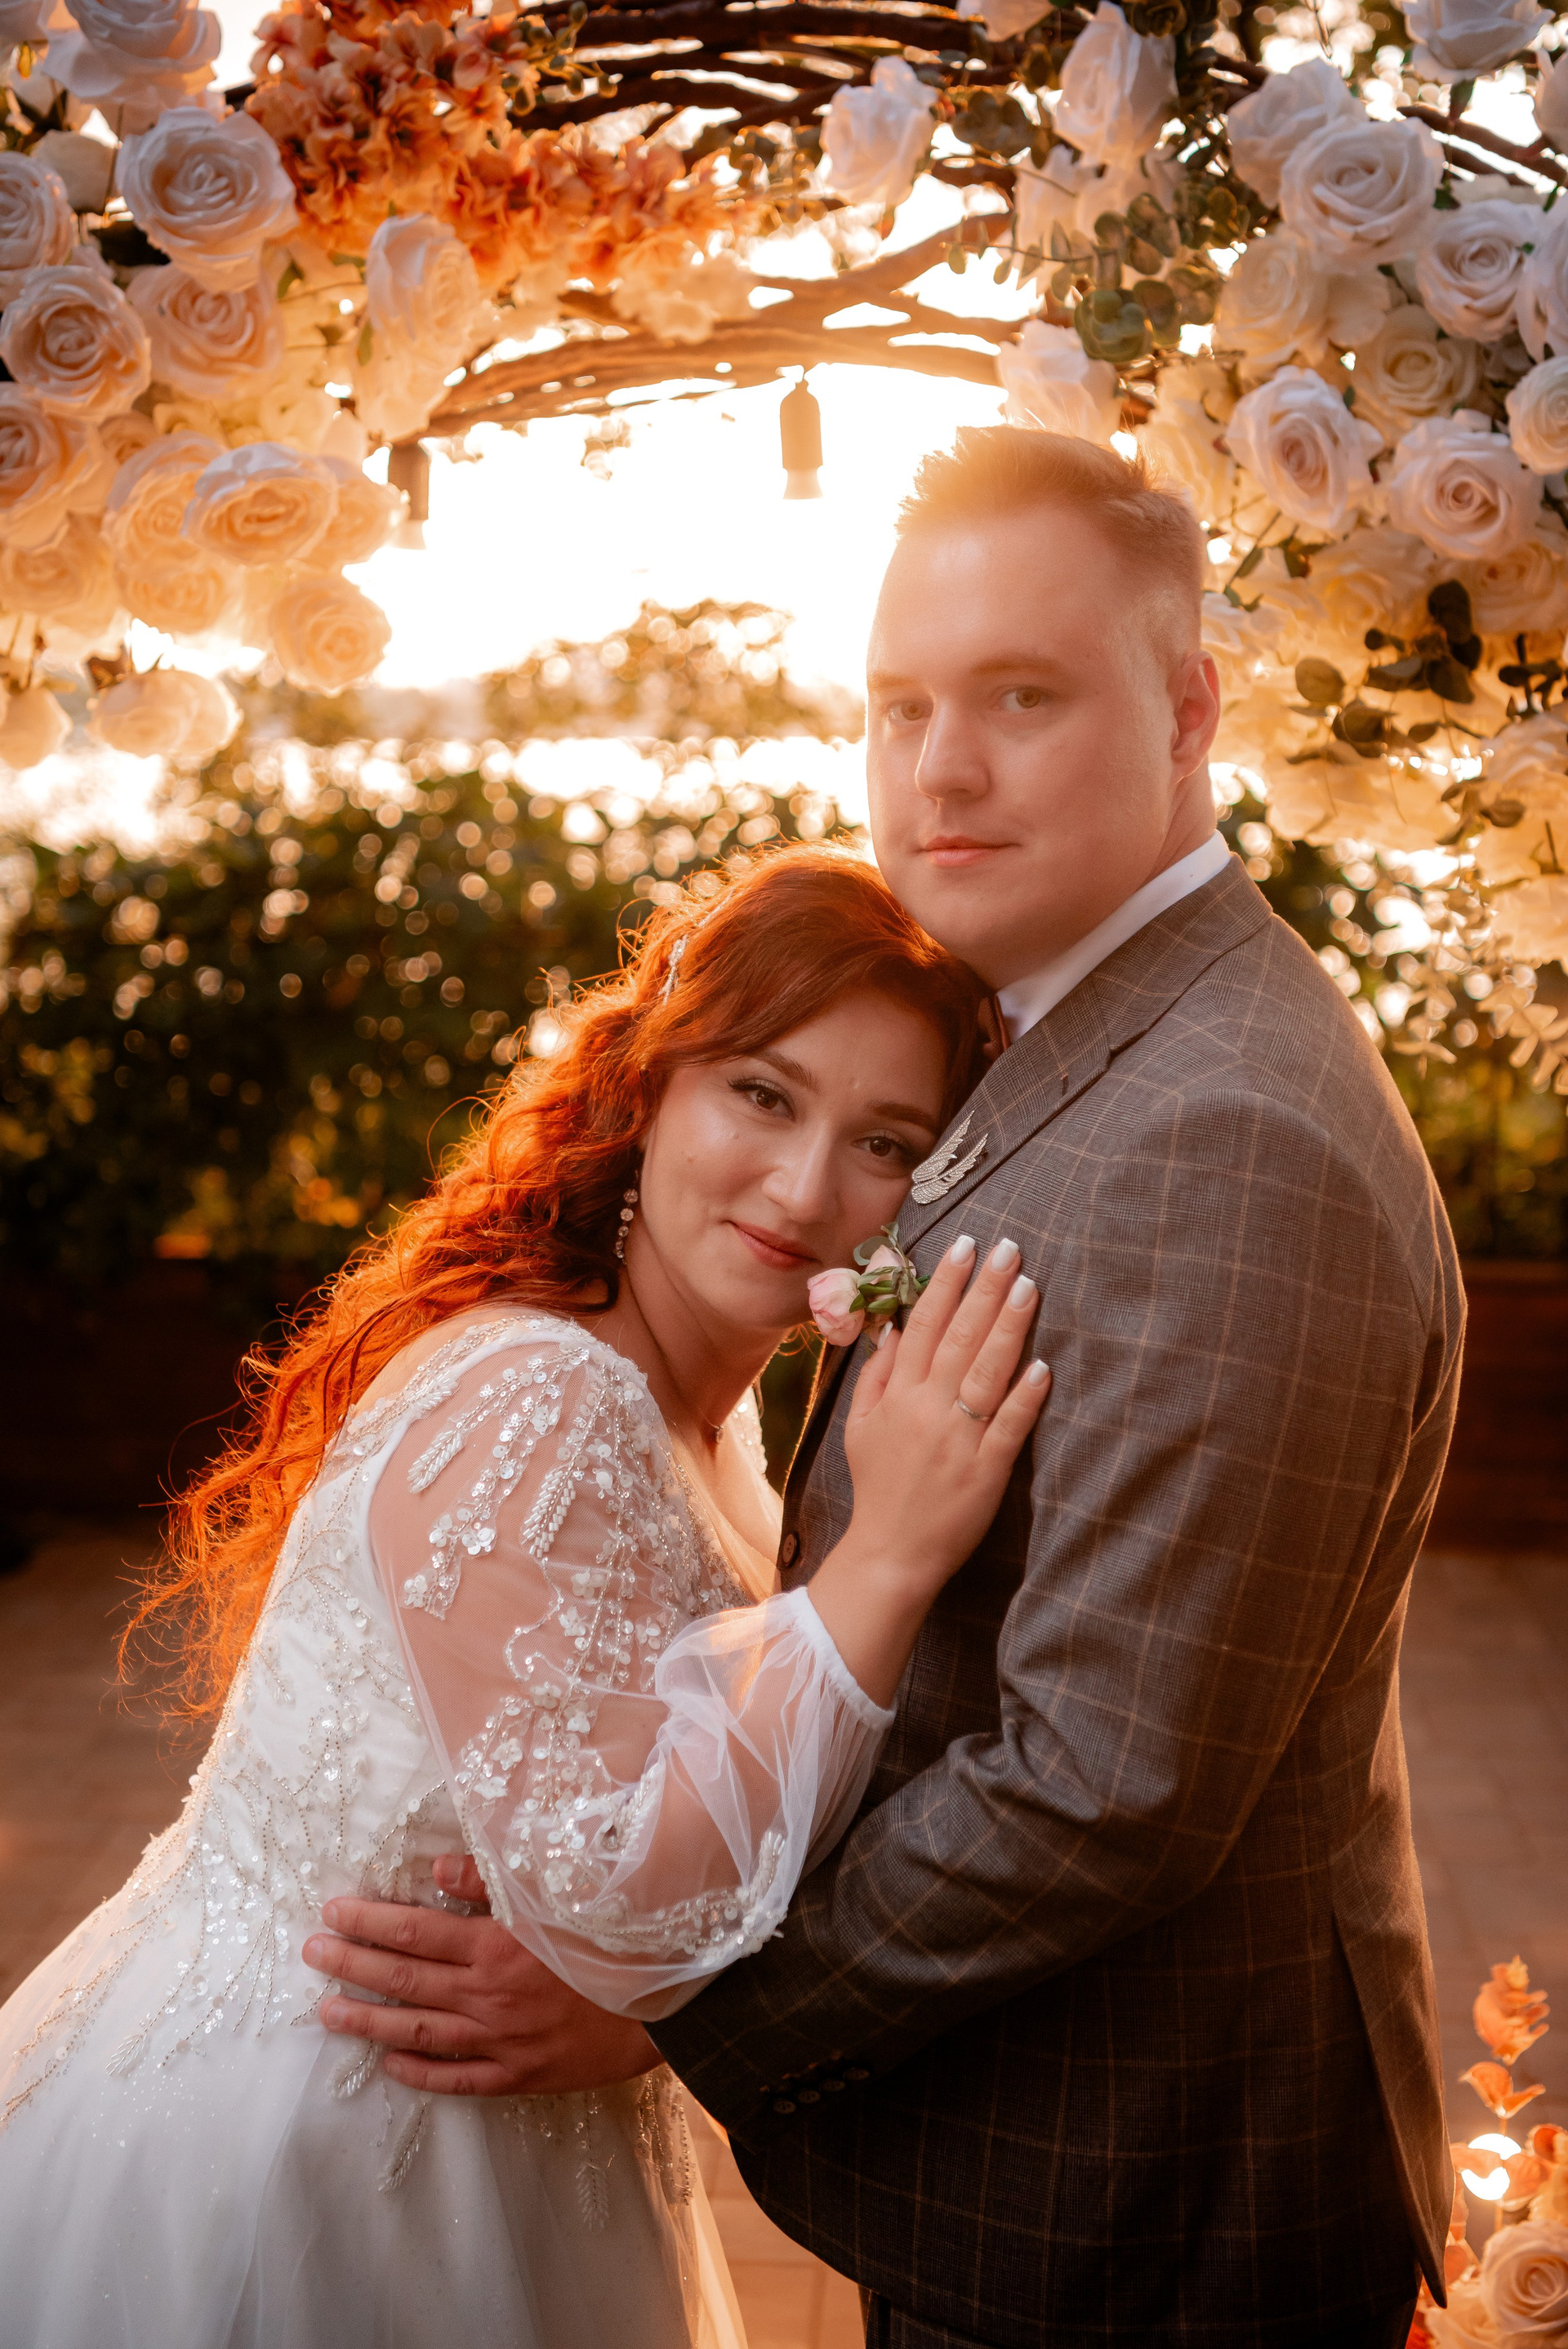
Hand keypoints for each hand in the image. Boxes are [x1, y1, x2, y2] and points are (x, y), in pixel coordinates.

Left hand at [301, 1854, 661, 2096]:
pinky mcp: (519, 2075)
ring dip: (368, 2021)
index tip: (332, 1911)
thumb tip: (435, 1870)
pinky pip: (457, 2078)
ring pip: (417, 2032)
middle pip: (405, 1979)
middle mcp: (489, 1996)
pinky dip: (420, 2073)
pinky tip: (390, 2064)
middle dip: (353, 1963)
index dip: (369, 1920)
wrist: (670, 2010)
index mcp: (497, 1946)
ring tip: (327, 2012)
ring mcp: (500, 2041)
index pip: (415, 1931)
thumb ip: (493, 1883)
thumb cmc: (616, 1943)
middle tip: (313, 1953)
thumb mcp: (560, 1899)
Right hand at [846, 1233, 1047, 1586]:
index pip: (925, 1326)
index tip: (964, 1245)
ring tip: (1028, 1286)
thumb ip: (877, 1375)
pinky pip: (1008, 1426)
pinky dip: (1024, 1396)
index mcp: (899, 1396)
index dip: (945, 1283)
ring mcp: (959, 1439)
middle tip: (1007, 1248)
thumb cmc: (879, 1486)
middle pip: (960, 1338)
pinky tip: (1043, 1365)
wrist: (890, 1553)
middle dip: (984, 1289)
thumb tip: (894, 1327)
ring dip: (1008, 1327)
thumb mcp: (860, 1426)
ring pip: (987, 1373)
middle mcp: (928, 1410)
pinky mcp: (987, 1470)